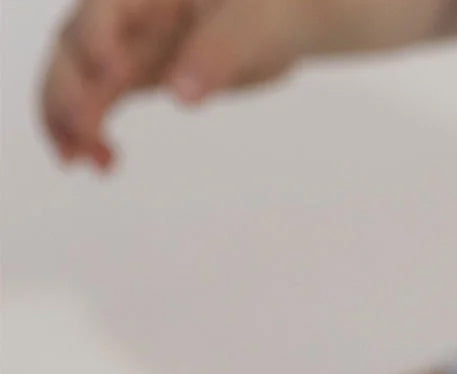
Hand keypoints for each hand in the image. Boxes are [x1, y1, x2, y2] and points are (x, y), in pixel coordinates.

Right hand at [40, 0, 328, 167]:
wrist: (279, 21)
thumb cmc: (268, 8)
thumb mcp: (251, 25)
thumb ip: (217, 52)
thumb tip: (181, 94)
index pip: (105, 7)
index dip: (97, 37)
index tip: (111, 74)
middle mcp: (126, 14)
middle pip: (73, 45)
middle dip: (67, 88)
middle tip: (82, 134)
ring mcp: (126, 44)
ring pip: (77, 78)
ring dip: (67, 119)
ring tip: (76, 162)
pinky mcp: (135, 73)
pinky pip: (98, 100)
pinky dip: (90, 130)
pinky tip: (103, 164)